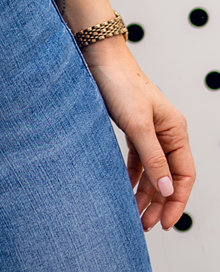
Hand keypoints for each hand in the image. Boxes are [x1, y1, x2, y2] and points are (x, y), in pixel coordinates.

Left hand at [82, 38, 194, 230]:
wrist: (99, 58)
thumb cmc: (121, 84)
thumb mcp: (138, 124)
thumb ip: (153, 158)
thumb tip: (168, 190)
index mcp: (176, 131)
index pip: (184, 174)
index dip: (177, 200)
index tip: (165, 222)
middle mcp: (166, 132)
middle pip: (168, 176)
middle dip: (159, 202)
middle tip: (146, 225)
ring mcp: (149, 131)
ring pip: (152, 171)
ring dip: (145, 193)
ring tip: (135, 216)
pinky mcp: (132, 128)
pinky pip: (137, 160)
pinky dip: (132, 176)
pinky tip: (124, 191)